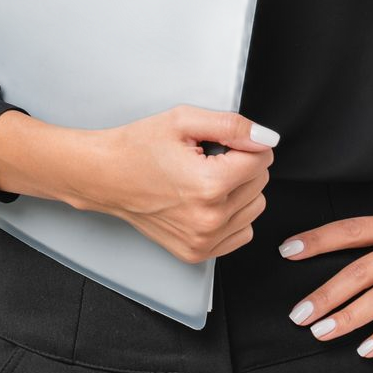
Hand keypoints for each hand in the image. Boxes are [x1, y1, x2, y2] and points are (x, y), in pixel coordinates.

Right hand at [62, 105, 278, 264]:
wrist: (105, 176)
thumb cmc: (138, 147)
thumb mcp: (184, 120)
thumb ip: (232, 126)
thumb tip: (267, 138)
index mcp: (209, 185)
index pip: (262, 158)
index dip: (245, 142)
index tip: (221, 141)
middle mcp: (210, 219)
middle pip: (260, 182)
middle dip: (242, 164)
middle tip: (207, 157)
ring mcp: (203, 241)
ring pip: (255, 207)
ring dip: (239, 189)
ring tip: (205, 177)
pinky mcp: (197, 252)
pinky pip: (242, 232)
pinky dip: (233, 214)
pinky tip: (207, 199)